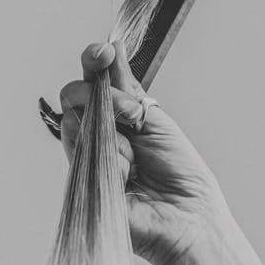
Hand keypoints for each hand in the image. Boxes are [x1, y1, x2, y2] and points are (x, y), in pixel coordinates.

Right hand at [58, 40, 228, 264]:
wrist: (189, 215)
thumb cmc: (180, 174)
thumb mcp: (155, 120)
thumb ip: (127, 88)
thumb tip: (114, 49)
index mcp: (116, 118)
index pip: (94, 81)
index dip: (94, 62)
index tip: (103, 51)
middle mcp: (97, 136)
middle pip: (74, 96)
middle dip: (91, 91)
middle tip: (120, 104)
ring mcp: (87, 158)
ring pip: (76, 122)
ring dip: (110, 132)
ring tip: (135, 156)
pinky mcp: (80, 184)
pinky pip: (82, 154)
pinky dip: (109, 157)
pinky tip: (127, 172)